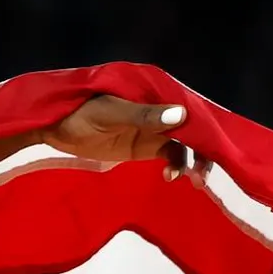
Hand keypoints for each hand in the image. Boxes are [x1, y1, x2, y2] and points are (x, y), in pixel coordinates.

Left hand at [39, 94, 203, 180]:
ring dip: (193, 161)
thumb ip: (144, 115)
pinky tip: (170, 176)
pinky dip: (176, 166)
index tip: (218, 147)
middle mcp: (161, 109)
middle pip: (194, 128)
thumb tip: (181, 115)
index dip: (208, 127)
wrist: (54, 128)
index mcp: (156, 93)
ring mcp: (155, 129)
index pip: (192, 108)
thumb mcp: (111, 113)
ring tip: (193, 180)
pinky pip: (170, 156)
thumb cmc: (80, 113)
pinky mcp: (146, 147)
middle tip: (204, 173)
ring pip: (186, 144)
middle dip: (205, 150)